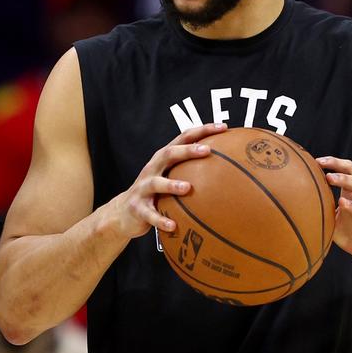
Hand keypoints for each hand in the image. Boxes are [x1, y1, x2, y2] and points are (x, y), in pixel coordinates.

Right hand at [107, 123, 227, 239]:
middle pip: (168, 154)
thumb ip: (191, 172)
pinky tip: (173, 225)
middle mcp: (152, 169)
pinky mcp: (137, 208)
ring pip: (156, 183)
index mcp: (162, 160)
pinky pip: (150, 214)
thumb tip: (229, 171)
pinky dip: (161, 219)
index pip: (183, 138)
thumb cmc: (155, 194)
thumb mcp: (170, 178)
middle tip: (206, 150)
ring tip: (187, 188)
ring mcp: (143, 188)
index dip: (202, 131)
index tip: (222, 127)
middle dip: (187, 151)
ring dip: (172, 184)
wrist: (122, 213)